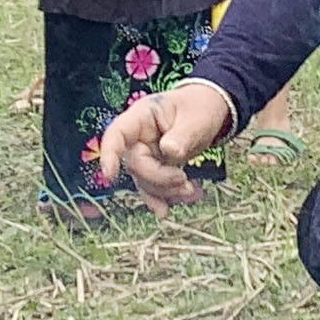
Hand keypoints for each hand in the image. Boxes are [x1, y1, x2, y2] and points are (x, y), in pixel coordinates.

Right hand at [97, 83, 234, 217]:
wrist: (210, 110)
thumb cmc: (200, 107)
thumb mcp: (196, 119)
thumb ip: (182, 136)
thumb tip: (169, 151)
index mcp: (142, 116)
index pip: (117, 133)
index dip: (109, 154)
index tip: (110, 176)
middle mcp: (138, 135)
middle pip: (134, 163)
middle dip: (157, 178)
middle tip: (184, 180)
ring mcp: (145, 151)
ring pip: (143, 179)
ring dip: (164, 191)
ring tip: (190, 190)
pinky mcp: (155, 165)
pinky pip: (151, 185)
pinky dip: (159, 198)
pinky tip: (165, 212)